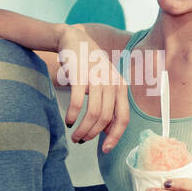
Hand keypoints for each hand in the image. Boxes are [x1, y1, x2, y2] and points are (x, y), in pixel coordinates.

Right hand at [56, 24, 130, 151]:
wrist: (74, 40)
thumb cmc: (90, 67)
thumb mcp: (105, 83)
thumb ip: (109, 105)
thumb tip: (107, 133)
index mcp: (121, 87)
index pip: (123, 118)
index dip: (115, 137)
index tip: (105, 150)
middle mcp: (112, 82)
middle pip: (105, 119)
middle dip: (92, 135)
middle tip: (81, 141)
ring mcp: (97, 78)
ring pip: (93, 114)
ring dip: (82, 129)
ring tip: (74, 135)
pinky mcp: (80, 75)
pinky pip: (77, 103)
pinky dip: (72, 116)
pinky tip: (68, 121)